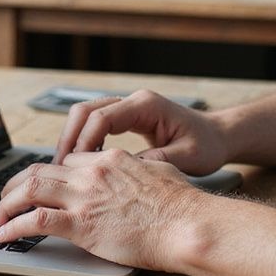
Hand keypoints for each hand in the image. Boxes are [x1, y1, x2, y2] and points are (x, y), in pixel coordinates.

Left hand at [0, 149, 203, 270]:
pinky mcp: (80, 225)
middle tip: (5, 200)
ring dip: (6, 204)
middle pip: (39, 170)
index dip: (51, 175)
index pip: (68, 161)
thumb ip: (142, 169)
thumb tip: (141, 171)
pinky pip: (35, 221)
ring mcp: (84, 197)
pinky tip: (3, 236)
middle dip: (16, 185)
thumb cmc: (182, 204)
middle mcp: (91, 172)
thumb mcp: (161, 171)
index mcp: (110, 160)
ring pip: (29, 189)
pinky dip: (12, 227)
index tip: (43, 189)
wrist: (186, 224)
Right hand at [54, 90, 230, 176]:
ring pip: (85, 116)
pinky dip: (83, 143)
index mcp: (146, 106)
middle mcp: (134, 102)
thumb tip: (124, 173)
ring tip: (63, 170)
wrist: (219, 136)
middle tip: (57, 169)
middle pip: (85, 111)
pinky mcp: (127, 119)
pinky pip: (95, 126)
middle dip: (68, 139)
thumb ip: (156, 163)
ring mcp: (129, 108)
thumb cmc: (208, 145)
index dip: (83, 142)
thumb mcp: (187, 158)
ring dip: (72, 141)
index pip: (102, 118)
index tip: (72, 167)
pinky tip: (79, 166)